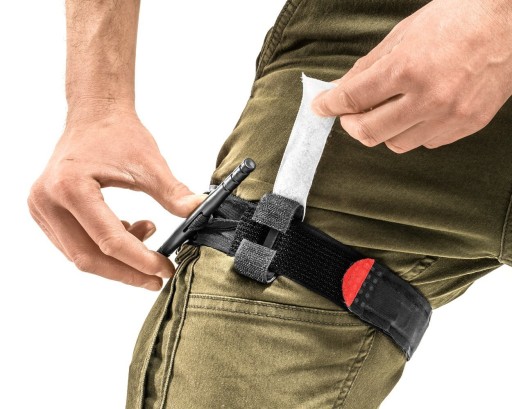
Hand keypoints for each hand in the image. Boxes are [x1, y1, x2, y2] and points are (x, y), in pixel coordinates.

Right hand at [28, 108, 204, 289]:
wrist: (95, 116)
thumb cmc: (118, 134)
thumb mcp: (150, 164)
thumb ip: (173, 192)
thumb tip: (198, 211)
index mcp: (70, 187)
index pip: (108, 240)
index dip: (140, 260)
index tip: (164, 269)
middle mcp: (47, 201)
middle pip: (88, 257)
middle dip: (127, 272)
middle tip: (156, 278)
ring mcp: (41, 208)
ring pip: (80, 254)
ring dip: (117, 259)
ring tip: (148, 235)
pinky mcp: (45, 212)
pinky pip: (75, 243)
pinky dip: (104, 247)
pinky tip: (129, 229)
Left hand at [312, 0, 511, 152]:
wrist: (511, 21)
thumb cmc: (457, 17)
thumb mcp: (404, 34)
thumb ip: (368, 66)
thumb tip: (340, 88)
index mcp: (407, 68)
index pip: (353, 98)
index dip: (330, 105)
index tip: (320, 108)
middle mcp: (428, 98)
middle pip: (369, 132)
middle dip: (350, 124)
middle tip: (348, 114)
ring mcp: (450, 116)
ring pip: (396, 143)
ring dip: (382, 130)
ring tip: (385, 111)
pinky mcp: (467, 125)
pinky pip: (425, 142)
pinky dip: (412, 131)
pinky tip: (415, 113)